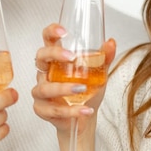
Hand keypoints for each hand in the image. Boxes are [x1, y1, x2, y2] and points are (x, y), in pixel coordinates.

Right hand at [32, 23, 115, 138]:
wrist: (84, 119)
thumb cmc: (86, 93)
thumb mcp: (98, 74)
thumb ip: (103, 59)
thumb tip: (110, 43)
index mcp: (56, 61)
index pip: (48, 40)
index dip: (51, 32)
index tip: (63, 31)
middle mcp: (45, 73)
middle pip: (40, 57)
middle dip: (54, 54)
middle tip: (71, 57)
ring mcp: (41, 91)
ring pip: (45, 88)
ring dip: (63, 88)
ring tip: (82, 88)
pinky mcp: (42, 109)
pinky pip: (53, 109)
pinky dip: (71, 110)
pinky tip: (85, 110)